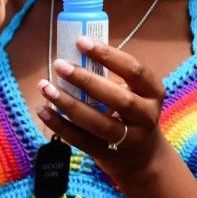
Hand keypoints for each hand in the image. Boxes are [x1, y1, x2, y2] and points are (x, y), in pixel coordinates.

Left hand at [36, 37, 171, 181]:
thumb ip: (110, 77)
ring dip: (69, 103)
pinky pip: (81, 139)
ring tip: (45, 87)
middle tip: (60, 65)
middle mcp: (146, 116)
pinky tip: (43, 110)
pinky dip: (59, 125)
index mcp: (153, 93)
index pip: (134, 70)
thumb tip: (72, 55)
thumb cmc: (131, 114)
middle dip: (86, 80)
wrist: (142, 156)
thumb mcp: (132, 92)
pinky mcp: (108, 154)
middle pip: (118, 98)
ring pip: (98, 122)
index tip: (81, 41)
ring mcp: (128, 138)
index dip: (108, 55)